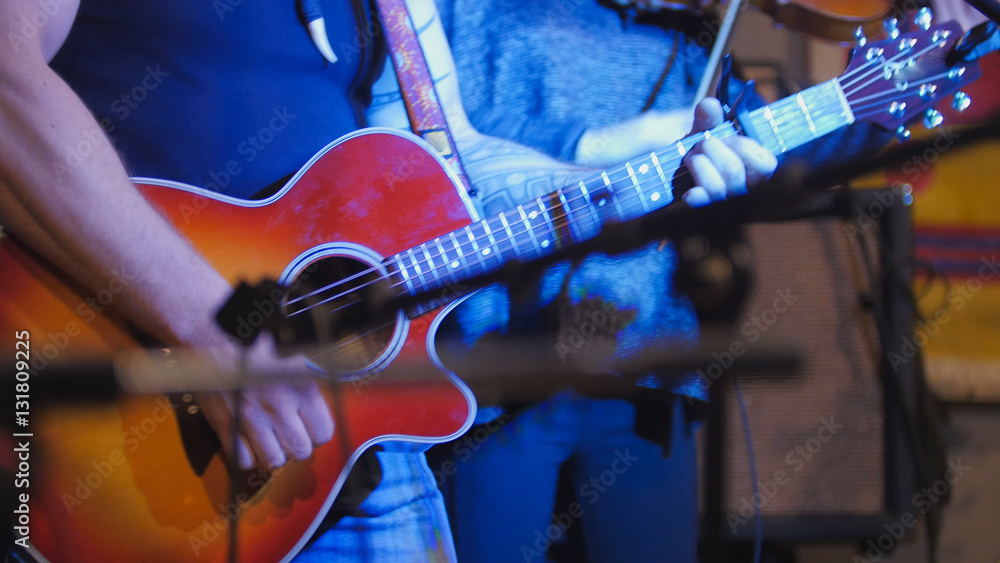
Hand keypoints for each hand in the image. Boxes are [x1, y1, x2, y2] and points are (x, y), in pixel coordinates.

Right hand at [195, 334, 334, 469]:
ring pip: (273, 460)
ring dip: (275, 452)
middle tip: (292, 433)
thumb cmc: (252, 335)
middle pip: (300, 450)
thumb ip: (312, 372)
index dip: (318, 431)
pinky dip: (248, 455)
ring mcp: (251, 420)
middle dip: (298, 445)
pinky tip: (249, 441)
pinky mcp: (225, 425)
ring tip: (272, 438)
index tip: (311, 425)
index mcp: (301, 388)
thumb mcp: (294, 350)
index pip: (323, 432)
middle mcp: (278, 408)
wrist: (211, 333)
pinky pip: (243, 459)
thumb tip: (329, 379)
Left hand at [682, 98, 776, 206]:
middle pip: (735, 172)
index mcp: (755, 170)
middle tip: (701, 143)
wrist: (676, 175)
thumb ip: (709, 118)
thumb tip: (709, 106)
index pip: (766, 165)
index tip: (726, 137)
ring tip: (691, 157)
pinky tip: (688, 193)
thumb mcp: (707, 131)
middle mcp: (744, 190)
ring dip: (699, 164)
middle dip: (713, 149)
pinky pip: (703, 206)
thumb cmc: (703, 152)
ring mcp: (725, 203)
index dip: (744, 146)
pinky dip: (695, 196)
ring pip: (719, 188)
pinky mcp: (704, 211)